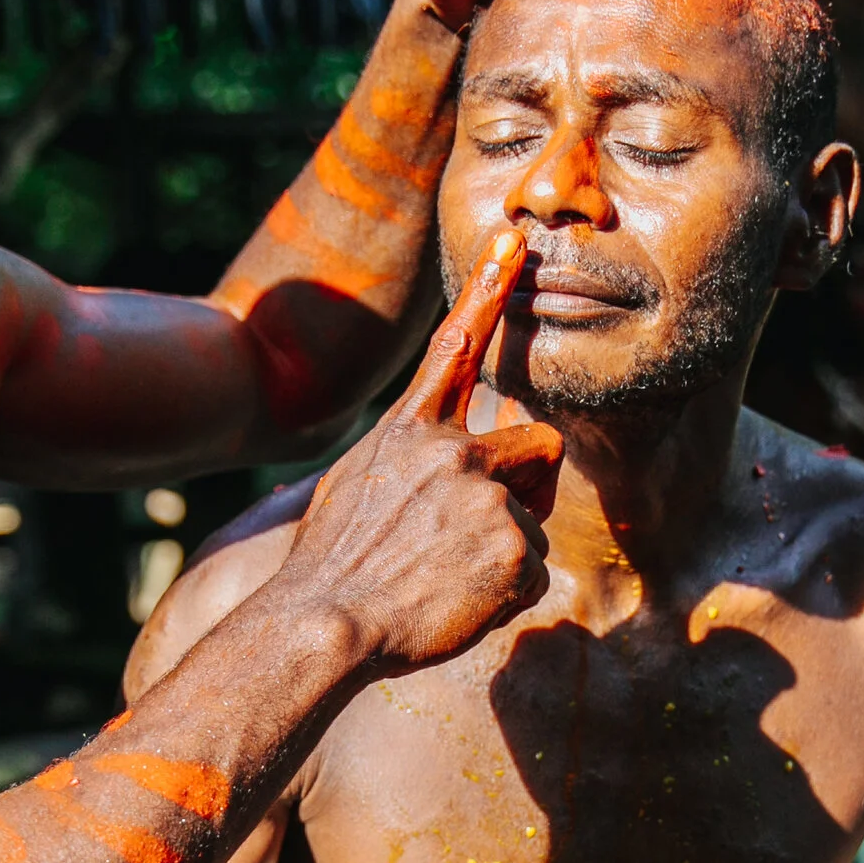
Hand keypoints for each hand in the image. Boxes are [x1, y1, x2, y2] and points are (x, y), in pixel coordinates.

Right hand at [287, 229, 562, 670]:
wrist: (323, 621)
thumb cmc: (334, 569)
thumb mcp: (356, 489)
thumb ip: (411, 464)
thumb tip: (451, 470)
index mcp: (409, 431)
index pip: (455, 347)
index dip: (490, 291)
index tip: (518, 242)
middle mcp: (450, 449)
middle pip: (540, 446)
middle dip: (533, 487)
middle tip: (490, 533)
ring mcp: (484, 493)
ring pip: (534, 520)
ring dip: (507, 555)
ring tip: (447, 582)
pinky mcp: (511, 541)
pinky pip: (533, 574)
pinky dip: (504, 598)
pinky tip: (456, 605)